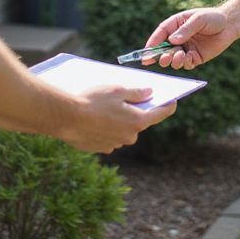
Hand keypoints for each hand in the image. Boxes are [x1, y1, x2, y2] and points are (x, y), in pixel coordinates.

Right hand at [59, 85, 174, 153]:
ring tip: (104, 106)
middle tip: (126, 98)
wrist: (66, 118)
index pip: (160, 114)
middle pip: (138, 121)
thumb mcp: (117, 90)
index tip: (173, 101)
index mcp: (137, 121)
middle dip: (134, 110)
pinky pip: (109, 136)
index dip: (168, 106)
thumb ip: (136, 92)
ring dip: (118, 120)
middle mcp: (129, 136)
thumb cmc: (94, 101)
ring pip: (122, 129)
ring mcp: (115, 144)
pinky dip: (105, 127)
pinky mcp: (101, 148)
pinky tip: (94, 117)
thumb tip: (149, 94)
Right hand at [142, 8, 233, 69]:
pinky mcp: (195, 57)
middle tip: (163, 59)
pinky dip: (185, 63)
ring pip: (173, 59)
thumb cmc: (213, 17)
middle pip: (164, 49)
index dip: (152, 43)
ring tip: (179, 56)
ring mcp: (186, 48)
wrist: (230, 25)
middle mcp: (178, 37)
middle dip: (161, 56)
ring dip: (173, 60)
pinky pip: (186, 64)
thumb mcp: (198, 19)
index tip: (146, 53)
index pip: (160, 34)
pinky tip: (189, 58)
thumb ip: (186, 30)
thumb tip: (172, 41)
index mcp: (175, 25)